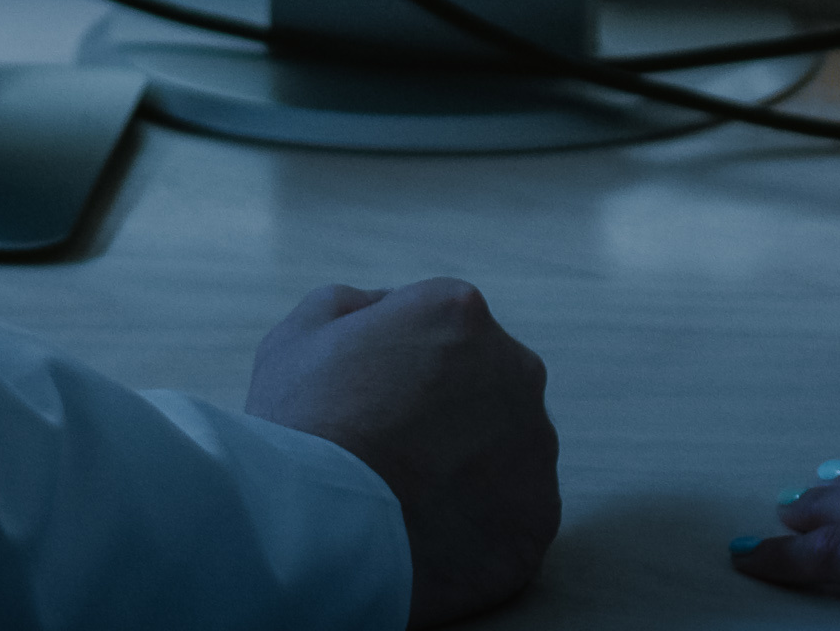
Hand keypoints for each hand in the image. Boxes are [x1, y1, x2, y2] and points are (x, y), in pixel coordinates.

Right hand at [246, 278, 558, 626]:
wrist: (315, 525)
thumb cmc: (301, 424)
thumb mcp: (304, 333)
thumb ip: (359, 306)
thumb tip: (388, 309)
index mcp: (461, 313)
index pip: (447, 332)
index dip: (405, 372)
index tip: (373, 405)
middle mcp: (517, 368)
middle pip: (489, 387)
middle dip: (451, 414)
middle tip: (395, 452)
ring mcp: (535, 445)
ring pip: (509, 451)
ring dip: (472, 468)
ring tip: (412, 499)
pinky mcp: (537, 515)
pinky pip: (517, 514)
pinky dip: (484, 525)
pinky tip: (436, 534)